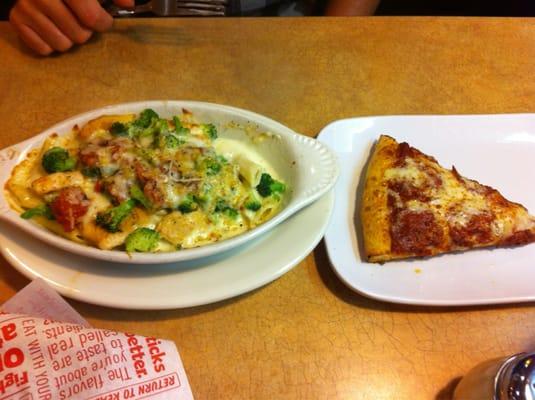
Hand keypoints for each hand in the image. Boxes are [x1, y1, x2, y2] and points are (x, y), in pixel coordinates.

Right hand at [9, 0, 133, 55]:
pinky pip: (43, 49)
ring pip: (63, 45)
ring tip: (64, 24)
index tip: (102, 19)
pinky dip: (49, 43)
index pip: (92, 17)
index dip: (103, 22)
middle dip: (85, 31)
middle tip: (80, 20)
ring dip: (68, 39)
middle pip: (80, 35)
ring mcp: (27, 7)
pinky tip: (49, 27)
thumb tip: (128, 4)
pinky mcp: (17, 20)